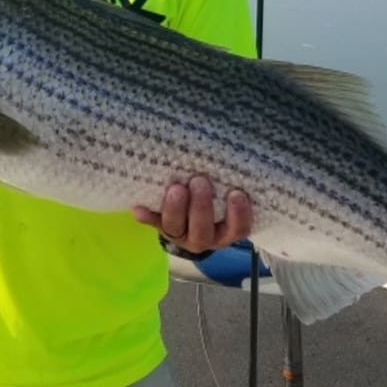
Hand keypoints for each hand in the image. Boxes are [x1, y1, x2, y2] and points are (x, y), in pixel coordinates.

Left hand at [132, 174, 251, 251]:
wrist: (193, 219)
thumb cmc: (220, 197)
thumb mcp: (229, 193)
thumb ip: (234, 182)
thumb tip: (247, 148)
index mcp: (227, 231)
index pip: (238, 229)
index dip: (238, 215)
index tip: (236, 193)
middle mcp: (206, 237)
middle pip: (204, 229)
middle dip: (201, 207)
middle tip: (199, 181)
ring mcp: (182, 235)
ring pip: (177, 229)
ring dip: (174, 209)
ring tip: (175, 187)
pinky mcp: (162, 229)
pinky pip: (153, 224)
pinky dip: (146, 216)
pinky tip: (138, 208)